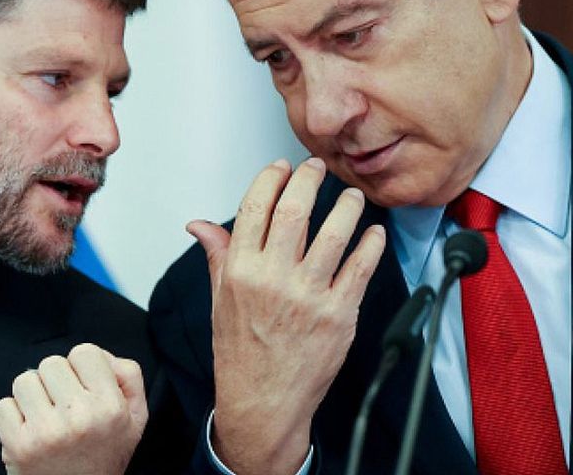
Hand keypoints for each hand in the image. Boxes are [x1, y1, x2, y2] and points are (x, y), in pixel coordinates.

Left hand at [0, 343, 147, 474]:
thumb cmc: (103, 458)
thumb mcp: (135, 417)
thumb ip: (129, 376)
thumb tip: (102, 356)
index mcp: (110, 407)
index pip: (85, 352)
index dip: (81, 367)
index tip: (81, 385)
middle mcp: (80, 417)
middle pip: (51, 363)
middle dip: (55, 382)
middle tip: (63, 406)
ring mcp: (47, 432)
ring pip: (25, 380)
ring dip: (32, 396)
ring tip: (46, 418)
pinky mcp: (19, 445)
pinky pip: (3, 406)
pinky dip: (13, 416)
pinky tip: (31, 431)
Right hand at [190, 158, 385, 474]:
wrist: (263, 403)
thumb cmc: (242, 355)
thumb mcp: (219, 301)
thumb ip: (217, 256)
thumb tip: (200, 225)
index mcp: (241, 271)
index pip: (255, 207)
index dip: (272, 178)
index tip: (283, 168)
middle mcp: (273, 279)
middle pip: (295, 210)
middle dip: (310, 179)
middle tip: (320, 169)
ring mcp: (309, 297)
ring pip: (335, 233)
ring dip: (347, 206)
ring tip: (352, 198)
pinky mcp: (339, 315)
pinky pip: (361, 267)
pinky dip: (371, 244)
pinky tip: (373, 233)